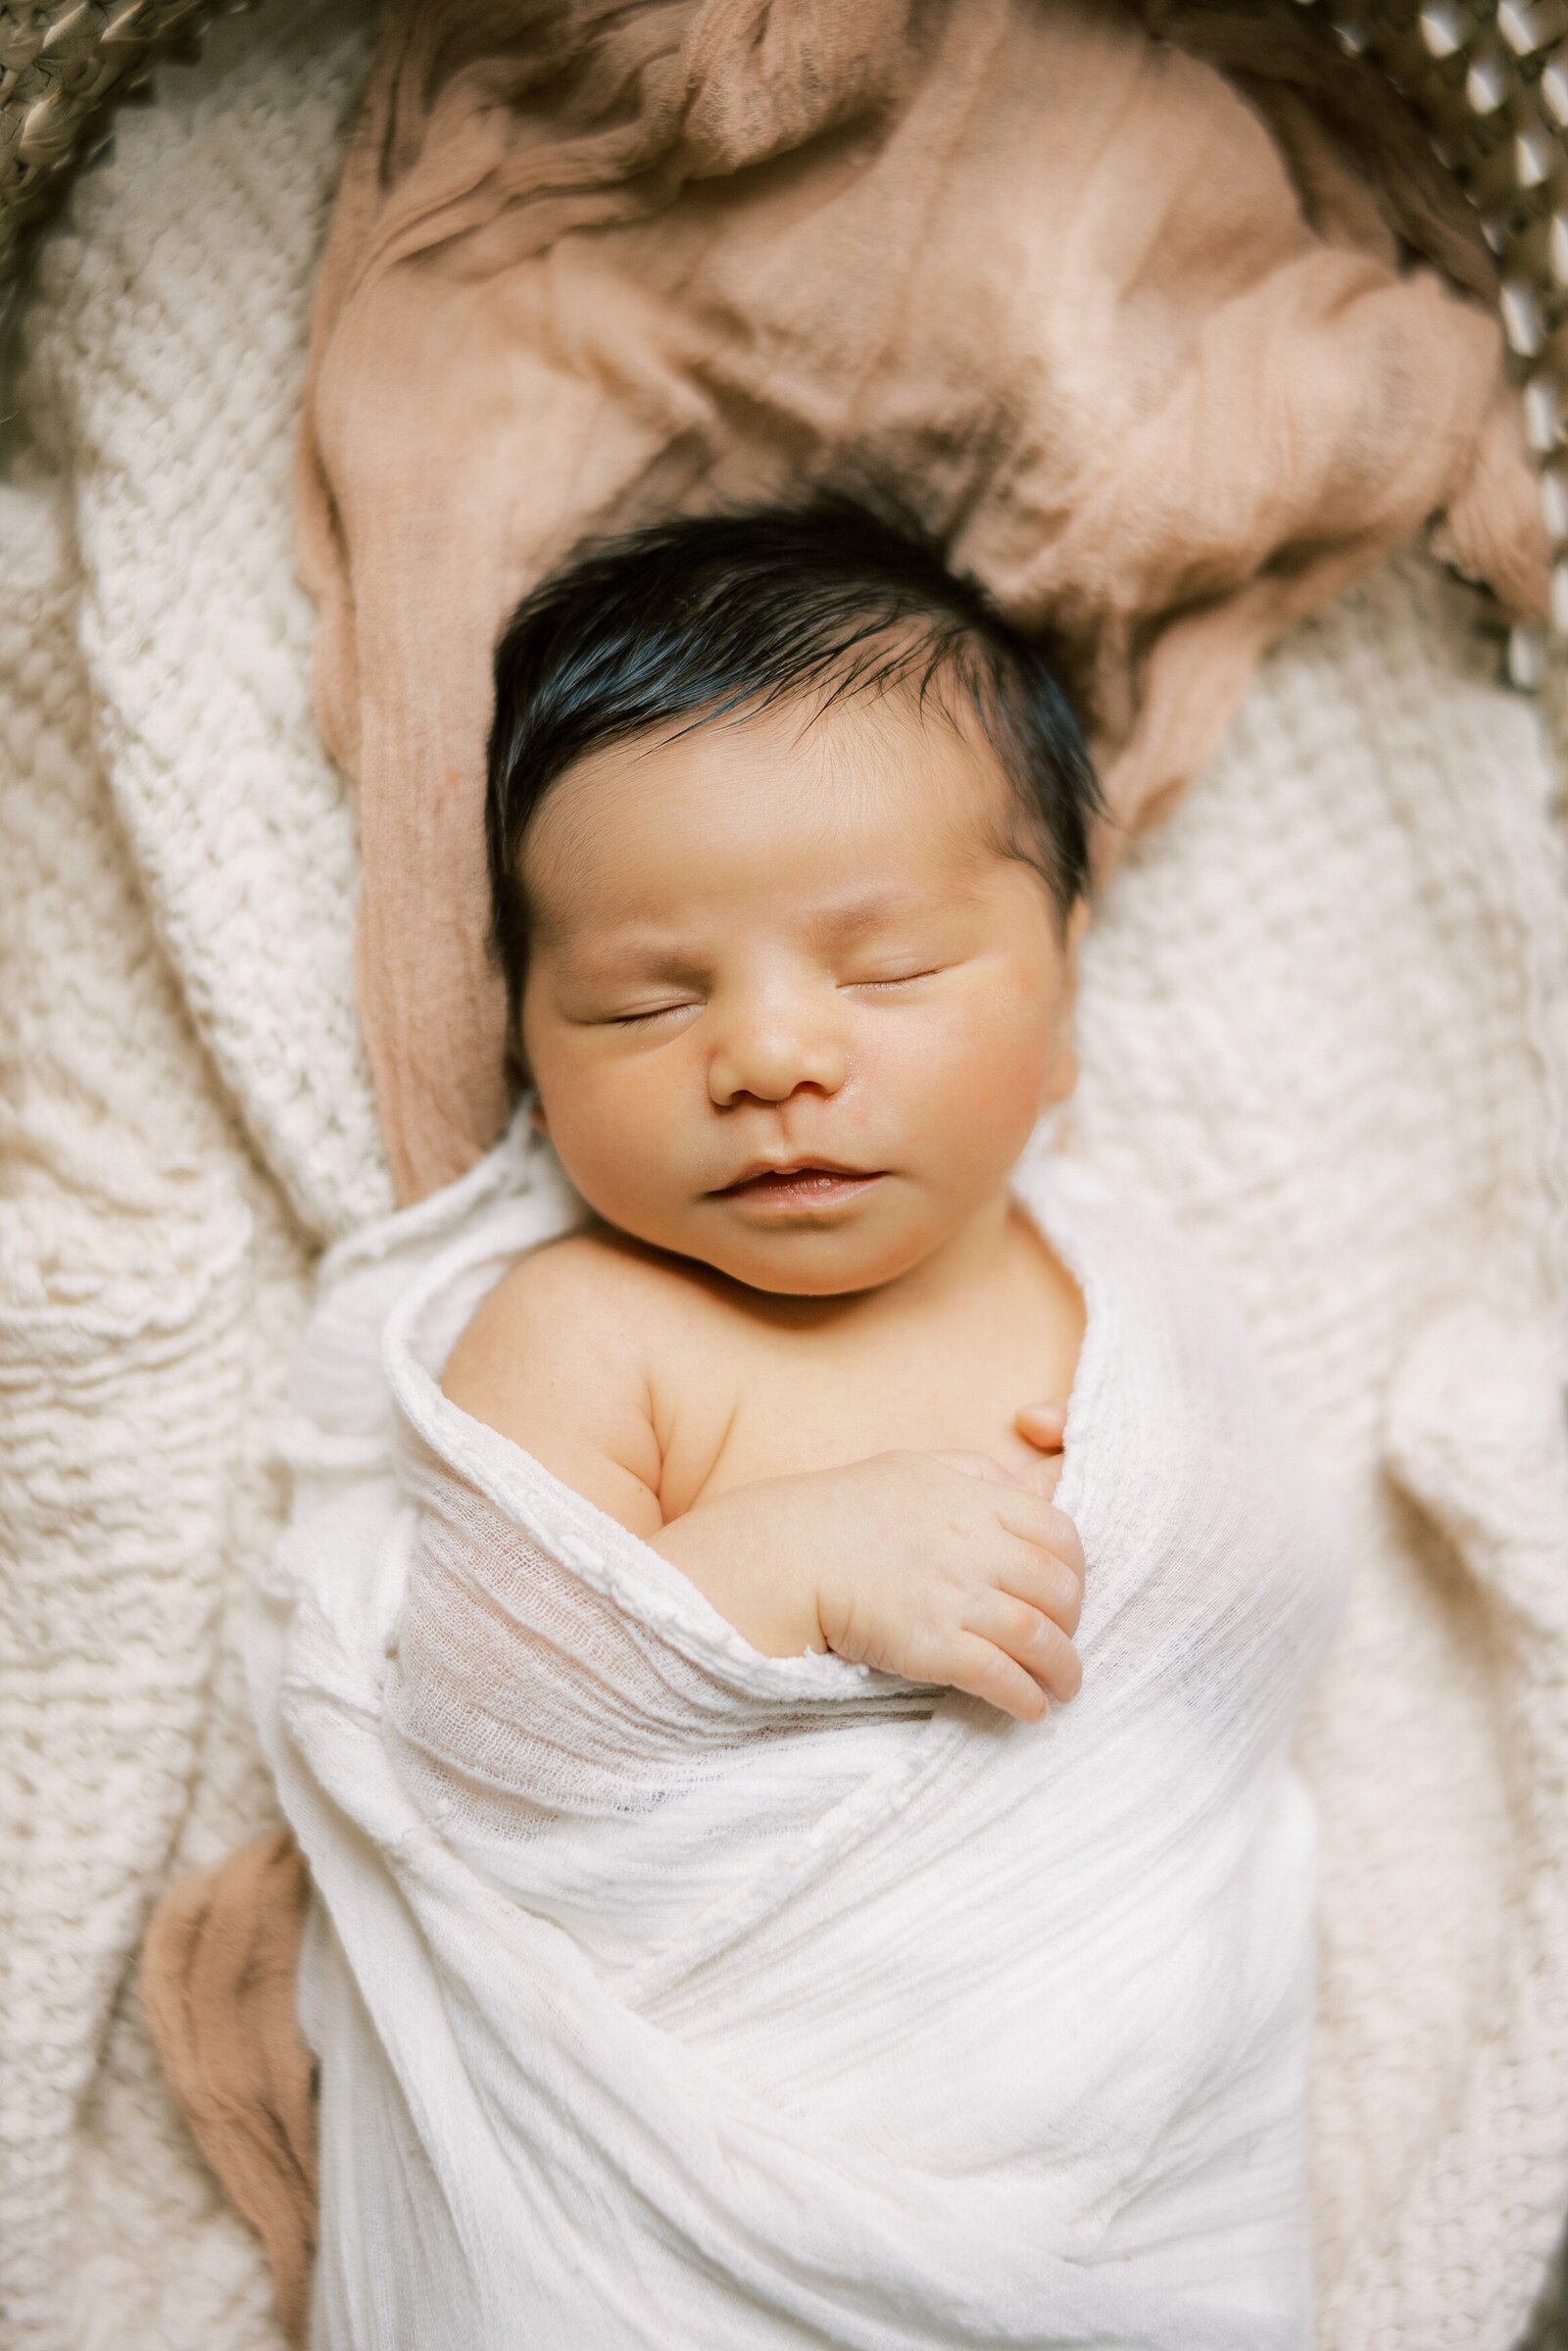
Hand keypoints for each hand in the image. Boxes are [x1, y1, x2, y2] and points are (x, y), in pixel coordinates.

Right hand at [805, 1444, 1083, 1722]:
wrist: (785, 1554)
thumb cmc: (845, 1510)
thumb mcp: (916, 1468)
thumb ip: (976, 1474)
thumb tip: (1025, 1491)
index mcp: (975, 1499)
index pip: (1060, 1533)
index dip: (1075, 1570)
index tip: (1067, 1593)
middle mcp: (974, 1546)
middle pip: (1059, 1588)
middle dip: (1073, 1623)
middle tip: (1064, 1643)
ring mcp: (954, 1596)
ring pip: (1039, 1637)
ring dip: (1062, 1669)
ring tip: (1063, 1689)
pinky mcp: (931, 1645)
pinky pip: (999, 1676)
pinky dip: (1024, 1697)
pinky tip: (1029, 1710)